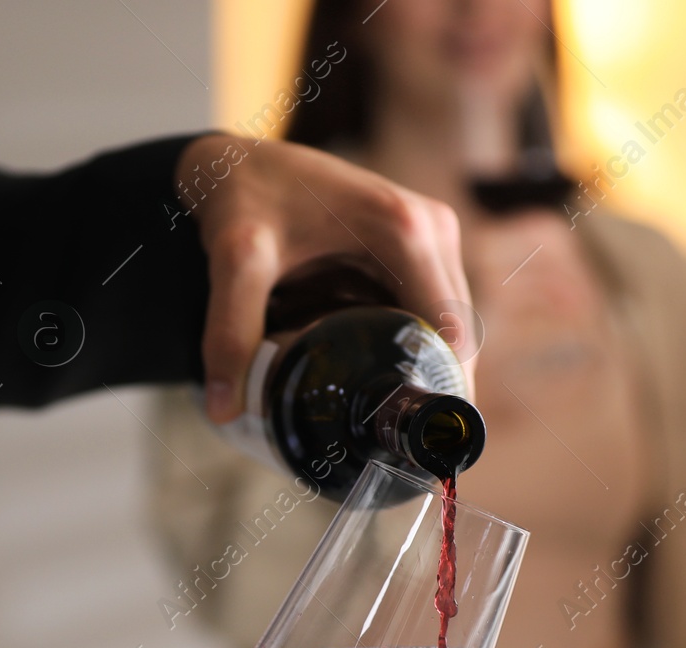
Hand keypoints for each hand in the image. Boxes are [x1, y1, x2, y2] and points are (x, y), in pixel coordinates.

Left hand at [179, 134, 471, 421]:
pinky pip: (429, 309)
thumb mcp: (235, 261)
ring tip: (393, 426)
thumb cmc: (241, 194)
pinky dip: (411, 347)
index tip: (420, 442)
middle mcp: (430, 227)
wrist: (236, 159)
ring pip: (449, 324)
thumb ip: (229, 331)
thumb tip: (226, 409)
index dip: (443, 389)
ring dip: (427, 370)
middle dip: (436, 388)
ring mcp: (429, 236)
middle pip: (459, 332)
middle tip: (403, 449)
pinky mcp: (416, 248)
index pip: (451, 330)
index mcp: (403, 230)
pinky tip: (385, 384)